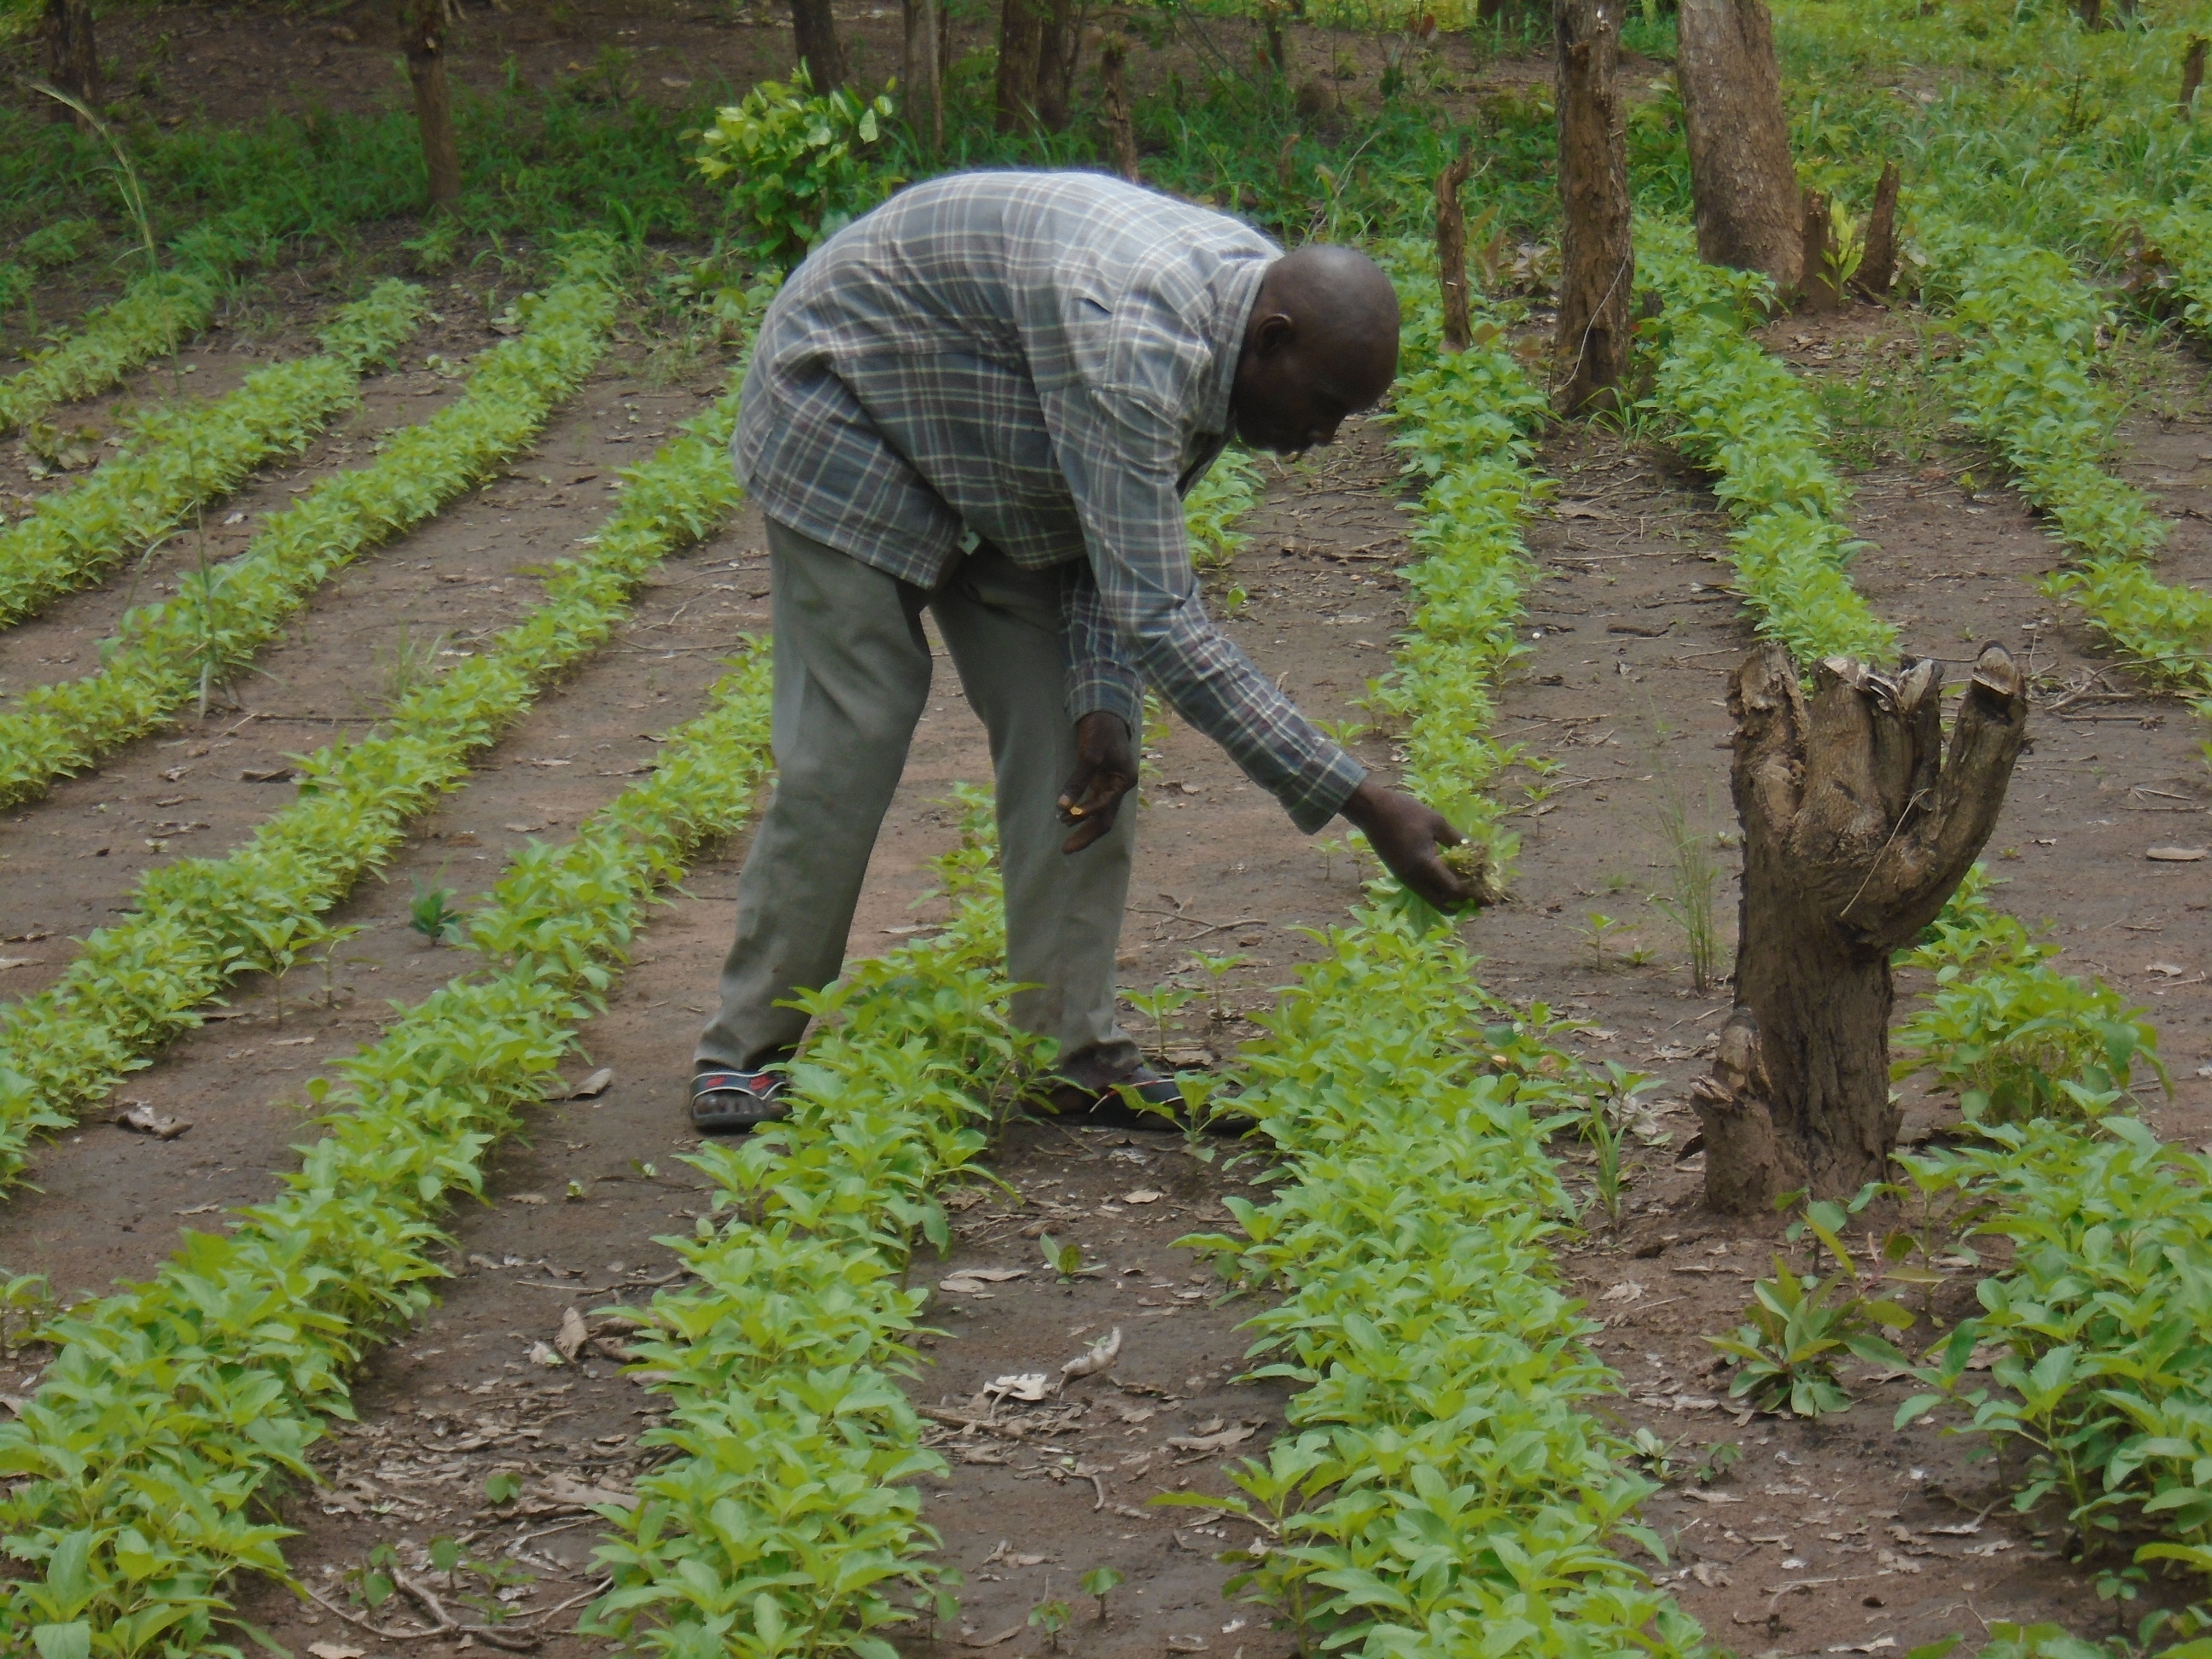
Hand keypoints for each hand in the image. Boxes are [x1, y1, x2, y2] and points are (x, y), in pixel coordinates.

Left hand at [1058, 712, 1137, 852]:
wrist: (1104, 712)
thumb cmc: (1100, 730)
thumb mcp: (1089, 755)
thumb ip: (1077, 781)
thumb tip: (1063, 807)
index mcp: (1124, 781)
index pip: (1104, 806)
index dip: (1084, 813)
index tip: (1064, 817)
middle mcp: (1120, 787)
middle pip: (1105, 819)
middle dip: (1086, 835)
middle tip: (1066, 850)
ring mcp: (1111, 785)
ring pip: (1100, 814)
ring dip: (1083, 826)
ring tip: (1065, 836)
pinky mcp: (1101, 781)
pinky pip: (1094, 803)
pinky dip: (1082, 813)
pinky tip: (1068, 818)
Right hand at [1340, 778, 1471, 910]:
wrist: (1372, 810)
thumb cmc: (1405, 812)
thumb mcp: (1436, 822)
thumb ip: (1457, 839)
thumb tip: (1476, 851)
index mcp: (1424, 865)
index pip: (1454, 890)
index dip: (1473, 894)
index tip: (1489, 894)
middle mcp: (1414, 879)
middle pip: (1443, 904)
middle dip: (1464, 904)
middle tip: (1480, 898)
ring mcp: (1405, 879)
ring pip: (1433, 899)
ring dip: (1451, 898)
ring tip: (1469, 888)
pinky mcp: (1401, 874)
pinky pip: (1424, 890)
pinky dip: (1440, 890)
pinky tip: (1451, 877)